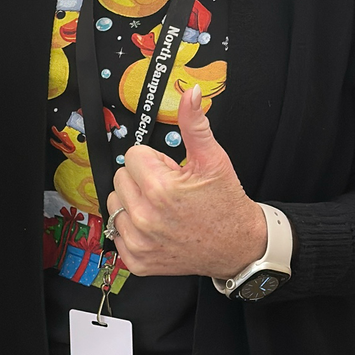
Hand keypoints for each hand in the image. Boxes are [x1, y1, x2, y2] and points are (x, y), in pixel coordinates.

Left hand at [107, 88, 267, 278]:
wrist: (238, 246)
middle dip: (142, 179)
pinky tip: (156, 228)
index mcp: (160, 189)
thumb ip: (195, 124)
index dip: (155, 160)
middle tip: (169, 190)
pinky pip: (117, 233)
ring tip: (161, 208)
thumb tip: (190, 94)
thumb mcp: (213, 159)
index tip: (172, 172)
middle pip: (120, 178)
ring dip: (134, 202)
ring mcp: (140, 242)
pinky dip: (132, 229)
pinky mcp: (137, 261)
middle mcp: (145, 217)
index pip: (133, 155)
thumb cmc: (226, 203)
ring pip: (115, 204)